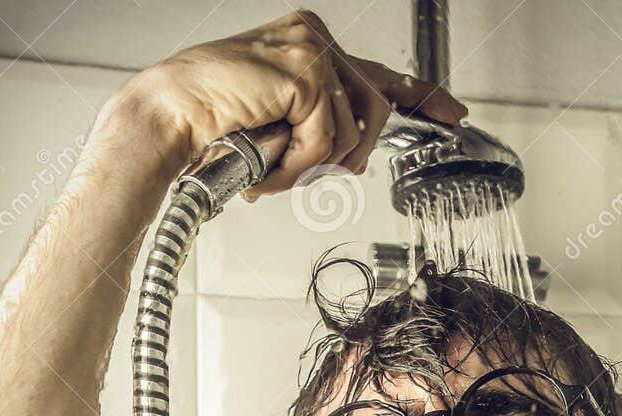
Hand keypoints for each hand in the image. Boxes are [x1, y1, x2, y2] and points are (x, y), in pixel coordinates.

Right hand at [108, 8, 466, 194]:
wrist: (168, 115)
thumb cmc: (211, 123)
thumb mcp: (279, 125)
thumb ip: (318, 126)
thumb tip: (356, 154)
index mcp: (310, 43)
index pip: (379, 72)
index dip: (420, 95)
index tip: (453, 114)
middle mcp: (314, 36)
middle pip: (376, 109)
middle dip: (348, 157)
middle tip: (301, 173)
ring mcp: (311, 49)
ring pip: (355, 130)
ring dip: (315, 166)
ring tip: (272, 169)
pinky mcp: (306, 73)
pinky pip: (328, 139)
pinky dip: (299, 164)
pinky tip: (267, 163)